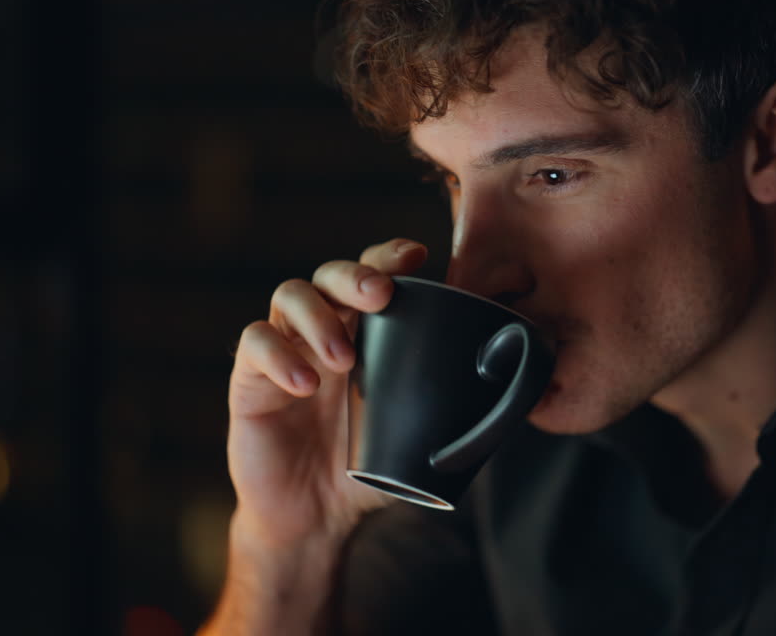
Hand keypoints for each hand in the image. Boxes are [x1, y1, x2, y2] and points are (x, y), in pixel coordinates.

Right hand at [226, 238, 428, 547]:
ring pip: (289, 295)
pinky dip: (279, 356)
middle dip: (356, 275)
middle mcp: (324, 329)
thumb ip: (459, 405)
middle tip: (380, 296)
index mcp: (366, 332)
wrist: (318, 520)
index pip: (375, 273)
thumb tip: (525, 388)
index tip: (418, 256)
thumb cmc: (373, 469)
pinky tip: (304, 384)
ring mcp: (285, 350)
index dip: (391, 256)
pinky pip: (254, 345)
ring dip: (318, 316)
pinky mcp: (250, 380)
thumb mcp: (420, 432)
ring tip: (343, 358)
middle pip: (331, 273)